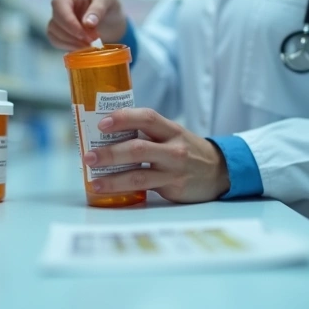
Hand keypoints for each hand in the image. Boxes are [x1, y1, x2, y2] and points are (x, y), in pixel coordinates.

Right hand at [48, 0, 126, 50]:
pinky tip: (83, 48)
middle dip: (73, 34)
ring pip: (54, 34)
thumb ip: (98, 9)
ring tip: (90, 45)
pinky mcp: (62, 33)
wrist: (111, 16)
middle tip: (93, 40)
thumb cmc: (108, 2)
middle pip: (55, 22)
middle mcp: (61, 7)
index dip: (68, 21)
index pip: (59, 4)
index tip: (83, 34)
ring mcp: (60, 21)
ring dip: (70, 43)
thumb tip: (87, 23)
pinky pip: (57, 42)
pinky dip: (69, 47)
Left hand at [83, 108, 230, 202]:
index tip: (102, 123)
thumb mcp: (173, 135)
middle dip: (109, 152)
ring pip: (138, 174)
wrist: (220, 172)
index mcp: (171, 129)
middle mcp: (173, 148)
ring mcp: (173, 170)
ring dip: (112, 177)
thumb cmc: (188, 150)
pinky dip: (123, 190)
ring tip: (93, 180)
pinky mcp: (172, 188)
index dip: (123, 118)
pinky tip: (109, 191)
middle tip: (88, 155)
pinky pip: (144, 189)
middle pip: (137, 148)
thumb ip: (148, 133)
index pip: (147, 117)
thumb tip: (108, 133)